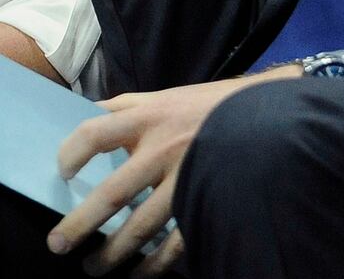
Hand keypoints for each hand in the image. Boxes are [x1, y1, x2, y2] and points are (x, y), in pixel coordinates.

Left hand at [48, 66, 298, 275]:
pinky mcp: (209, 198)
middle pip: (112, 194)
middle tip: (59, 244)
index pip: (95, 133)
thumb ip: (128, 106)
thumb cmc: (211, 106)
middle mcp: (166, 149)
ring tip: (94, 267)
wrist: (271, 111)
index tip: (61, 171)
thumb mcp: (168, 95)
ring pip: (142, 226)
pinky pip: (178, 240)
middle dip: (80, 224)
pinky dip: (155, 263)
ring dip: (113, 253)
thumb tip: (84, 116)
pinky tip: (140, 272)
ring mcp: (189, 177)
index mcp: (152, 117)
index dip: (70, 153)